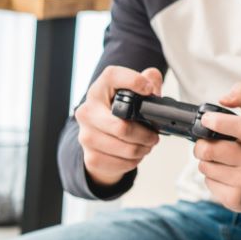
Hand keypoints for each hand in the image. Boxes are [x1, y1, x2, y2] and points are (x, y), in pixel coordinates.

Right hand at [74, 65, 162, 187]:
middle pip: (122, 126)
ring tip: (147, 144)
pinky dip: (134, 161)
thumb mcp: (135, 92)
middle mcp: (87, 111)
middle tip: (154, 135)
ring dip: (143, 148)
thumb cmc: (120, 114)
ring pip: (125, 147)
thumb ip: (148, 80)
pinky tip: (134, 154)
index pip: (113, 76)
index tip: (149, 90)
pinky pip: (122, 163)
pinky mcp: (90, 157)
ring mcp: (86, 136)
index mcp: (99, 90)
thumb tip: (152, 81)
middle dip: (146, 133)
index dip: (133, 80)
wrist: (99, 140)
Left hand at [192, 83, 240, 212]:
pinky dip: (210, 177)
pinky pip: (208, 183)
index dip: (220, 122)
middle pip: (212, 149)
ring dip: (206, 162)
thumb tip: (224, 98)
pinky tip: (224, 176)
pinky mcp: (237, 199)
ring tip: (220, 161)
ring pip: (206, 167)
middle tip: (207, 143)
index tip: (205, 119)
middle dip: (201, 144)